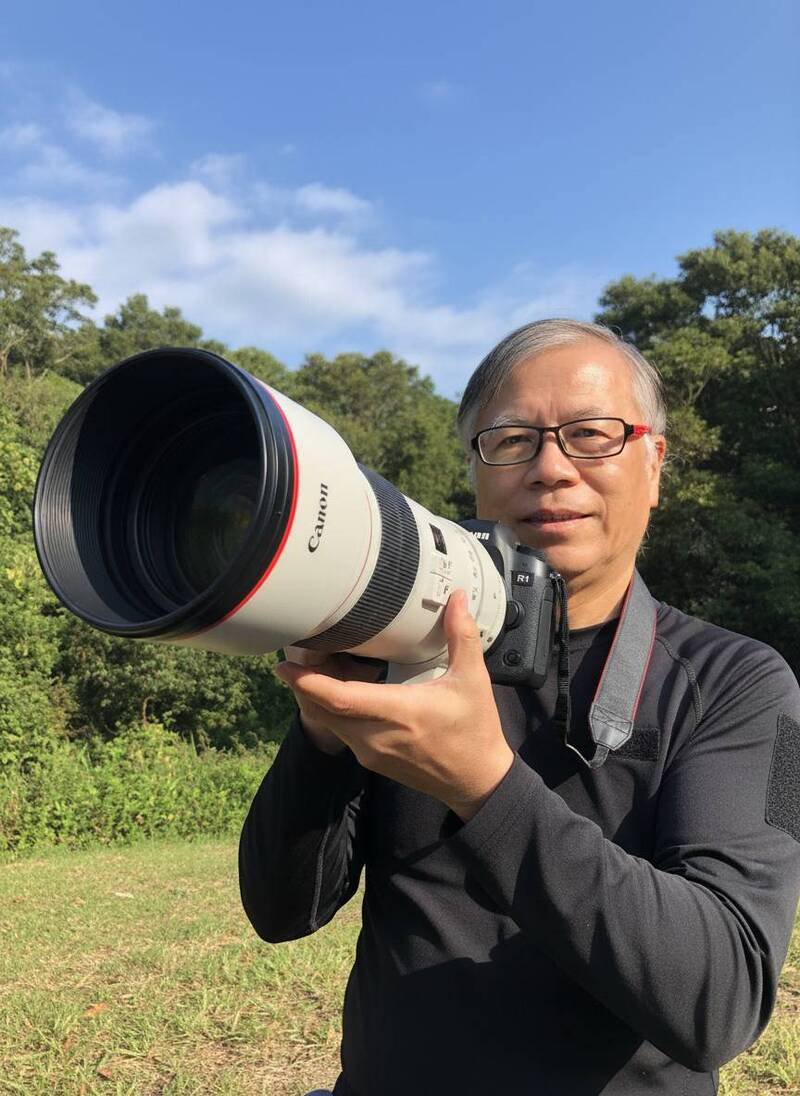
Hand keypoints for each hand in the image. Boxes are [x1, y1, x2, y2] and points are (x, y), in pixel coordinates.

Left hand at [274, 590, 514, 820]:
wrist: (476, 782)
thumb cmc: (475, 730)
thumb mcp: (472, 680)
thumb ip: (461, 636)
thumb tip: (457, 598)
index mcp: (398, 712)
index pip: (339, 698)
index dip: (307, 681)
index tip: (284, 664)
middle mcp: (376, 735)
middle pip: (322, 708)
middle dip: (304, 683)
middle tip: (297, 652)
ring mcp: (370, 751)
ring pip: (329, 721)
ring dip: (317, 696)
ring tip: (315, 666)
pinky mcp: (370, 760)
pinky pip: (341, 732)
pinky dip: (332, 710)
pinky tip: (340, 690)